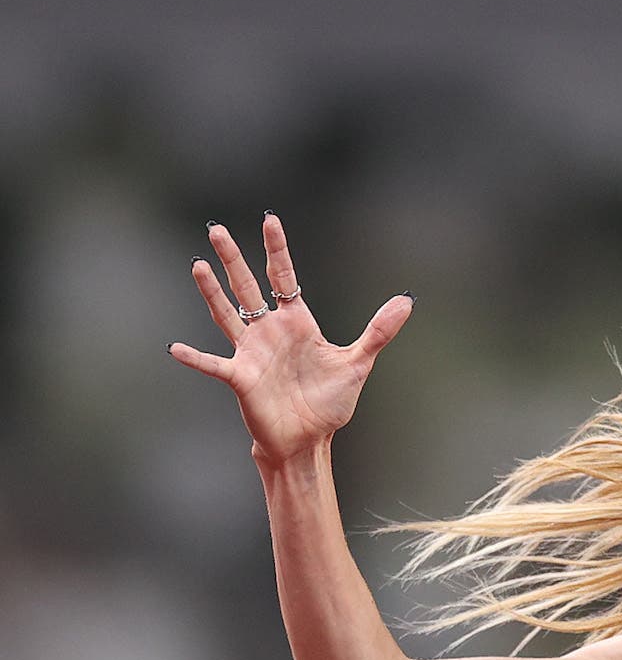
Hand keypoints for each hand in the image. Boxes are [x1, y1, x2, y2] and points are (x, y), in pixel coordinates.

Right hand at [169, 215, 412, 463]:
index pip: (283, 278)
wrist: (309, 439)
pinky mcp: (241, 378)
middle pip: (247, 287)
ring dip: (211, 292)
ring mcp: (251, 353)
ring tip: (199, 264)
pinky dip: (196, 359)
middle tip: (217, 229)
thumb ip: (378, 331)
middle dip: (234, 259)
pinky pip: (214, 365)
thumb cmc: (328, 403)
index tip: (270, 220)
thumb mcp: (358, 363)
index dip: (276, 250)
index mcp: (296, 323)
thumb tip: (407, 301)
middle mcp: (269, 332)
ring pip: (226, 314)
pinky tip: (176, 349)